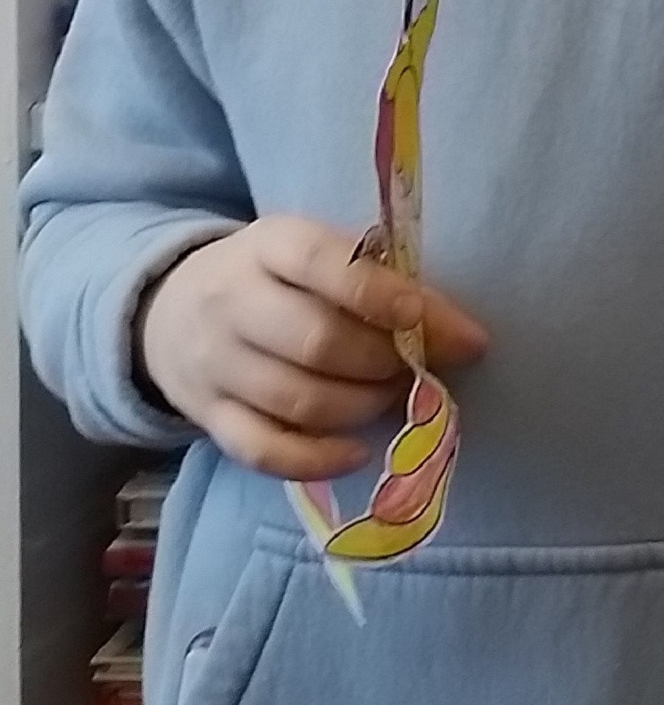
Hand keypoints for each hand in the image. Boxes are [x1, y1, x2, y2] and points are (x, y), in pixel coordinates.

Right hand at [138, 217, 489, 482]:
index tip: (423, 316)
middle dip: (383, 360)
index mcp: (270, 244)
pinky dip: (316, 459)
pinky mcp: (206, 417)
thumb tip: (453, 329)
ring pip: (296, 400)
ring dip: (362, 405)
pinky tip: (357, 453)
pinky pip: (262, 450)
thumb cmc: (273, 275)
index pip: (324, 263)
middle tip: (421, 365)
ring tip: (395, 395)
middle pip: (316, 342)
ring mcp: (215, 364)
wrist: (169, 309)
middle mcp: (234, 302)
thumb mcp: (311, 249)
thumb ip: (371, 275)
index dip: (379, 293)